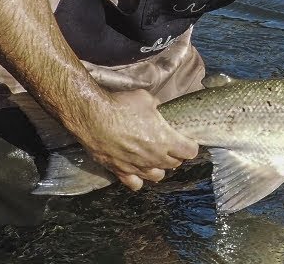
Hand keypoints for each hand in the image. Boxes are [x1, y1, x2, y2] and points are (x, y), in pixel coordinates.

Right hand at [73, 89, 199, 191]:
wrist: (93, 117)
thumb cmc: (121, 105)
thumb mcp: (146, 99)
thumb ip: (157, 107)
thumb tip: (158, 109)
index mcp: (165, 140)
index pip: (189, 151)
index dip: (190, 145)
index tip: (187, 140)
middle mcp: (154, 157)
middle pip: (175, 163)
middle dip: (176, 155)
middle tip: (171, 145)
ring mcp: (137, 167)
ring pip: (157, 176)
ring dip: (160, 167)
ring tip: (155, 157)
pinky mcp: (120, 171)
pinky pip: (135, 183)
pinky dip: (138, 178)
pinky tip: (137, 169)